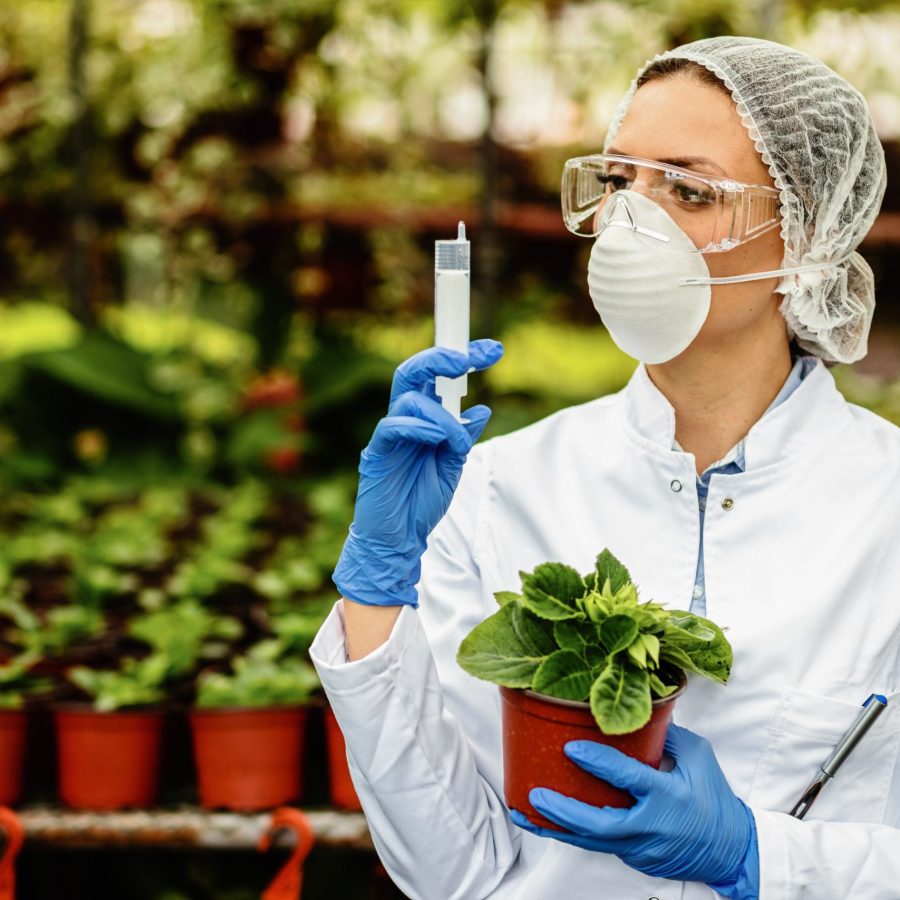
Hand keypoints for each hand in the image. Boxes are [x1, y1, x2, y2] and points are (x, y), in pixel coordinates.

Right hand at [332, 339, 503, 606]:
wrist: (398, 541)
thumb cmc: (420, 505)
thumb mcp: (452, 467)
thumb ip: (463, 438)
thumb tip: (480, 410)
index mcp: (423, 420)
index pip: (438, 378)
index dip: (464, 359)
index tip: (494, 350)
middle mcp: (405, 421)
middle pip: (414, 371)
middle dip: (442, 358)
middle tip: (470, 359)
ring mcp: (389, 435)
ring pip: (409, 398)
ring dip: (441, 414)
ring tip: (456, 440)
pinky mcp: (377, 453)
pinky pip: (392, 426)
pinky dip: (418, 427)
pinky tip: (436, 438)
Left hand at [510, 724, 758, 893]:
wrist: (729, 850)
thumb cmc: (714, 800)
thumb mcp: (699, 758)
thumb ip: (667, 734)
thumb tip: (636, 710)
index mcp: (668, 796)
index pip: (628, 779)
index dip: (598, 762)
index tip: (571, 747)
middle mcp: (650, 825)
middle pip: (600, 824)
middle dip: (564, 812)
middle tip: (536, 795)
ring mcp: (640, 847)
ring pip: (590, 841)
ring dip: (555, 828)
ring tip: (524, 812)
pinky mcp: (632, 856)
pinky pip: (595, 843)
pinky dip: (568, 833)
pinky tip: (544, 822)